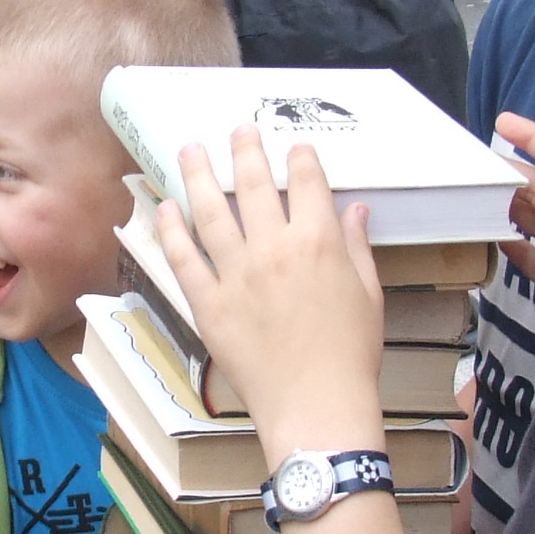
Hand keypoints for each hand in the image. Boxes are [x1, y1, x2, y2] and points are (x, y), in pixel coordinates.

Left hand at [151, 130, 388, 461]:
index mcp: (318, 242)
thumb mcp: (369, 295)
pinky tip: (165, 208)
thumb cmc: (351, 354)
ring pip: (209, 211)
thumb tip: (354, 210)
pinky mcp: (208, 304)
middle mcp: (273, 248)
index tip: (294, 147)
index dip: (299, 158)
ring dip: (198, 174)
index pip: (305, 182)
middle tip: (237, 129)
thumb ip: (357, 247)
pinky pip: (183, 259)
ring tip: (191, 148)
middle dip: (244, 149)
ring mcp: (235, 275)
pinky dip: (172, 231)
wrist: (316, 405)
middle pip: (252, 184)